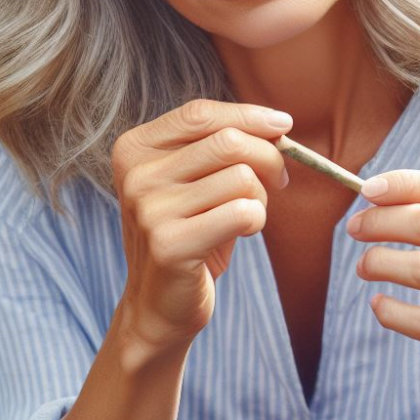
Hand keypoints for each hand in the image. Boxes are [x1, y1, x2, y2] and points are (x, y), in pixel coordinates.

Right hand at [112, 99, 289, 357]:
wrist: (158, 305)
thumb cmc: (188, 232)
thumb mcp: (195, 180)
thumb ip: (221, 146)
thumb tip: (278, 125)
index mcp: (135, 150)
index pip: (200, 114)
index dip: (248, 115)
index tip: (284, 125)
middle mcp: (137, 175)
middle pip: (226, 141)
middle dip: (268, 157)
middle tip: (279, 180)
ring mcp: (149, 210)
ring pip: (241, 177)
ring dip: (260, 197)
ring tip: (247, 215)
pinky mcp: (170, 245)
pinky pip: (243, 213)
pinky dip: (257, 220)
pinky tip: (241, 233)